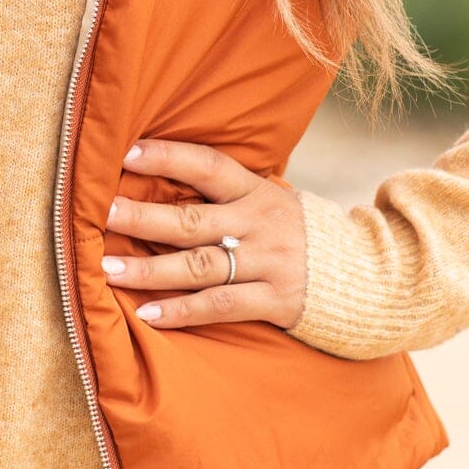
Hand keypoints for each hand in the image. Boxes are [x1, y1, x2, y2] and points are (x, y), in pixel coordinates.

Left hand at [103, 138, 305, 330]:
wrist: (367, 275)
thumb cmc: (303, 235)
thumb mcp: (273, 202)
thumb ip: (231, 196)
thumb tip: (167, 180)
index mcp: (257, 192)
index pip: (208, 166)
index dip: (168, 157)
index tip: (126, 154)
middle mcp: (259, 224)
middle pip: (191, 220)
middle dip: (143, 216)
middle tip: (101, 212)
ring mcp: (268, 263)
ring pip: (198, 266)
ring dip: (150, 269)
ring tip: (108, 269)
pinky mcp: (275, 300)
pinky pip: (220, 305)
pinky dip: (182, 311)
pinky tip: (148, 314)